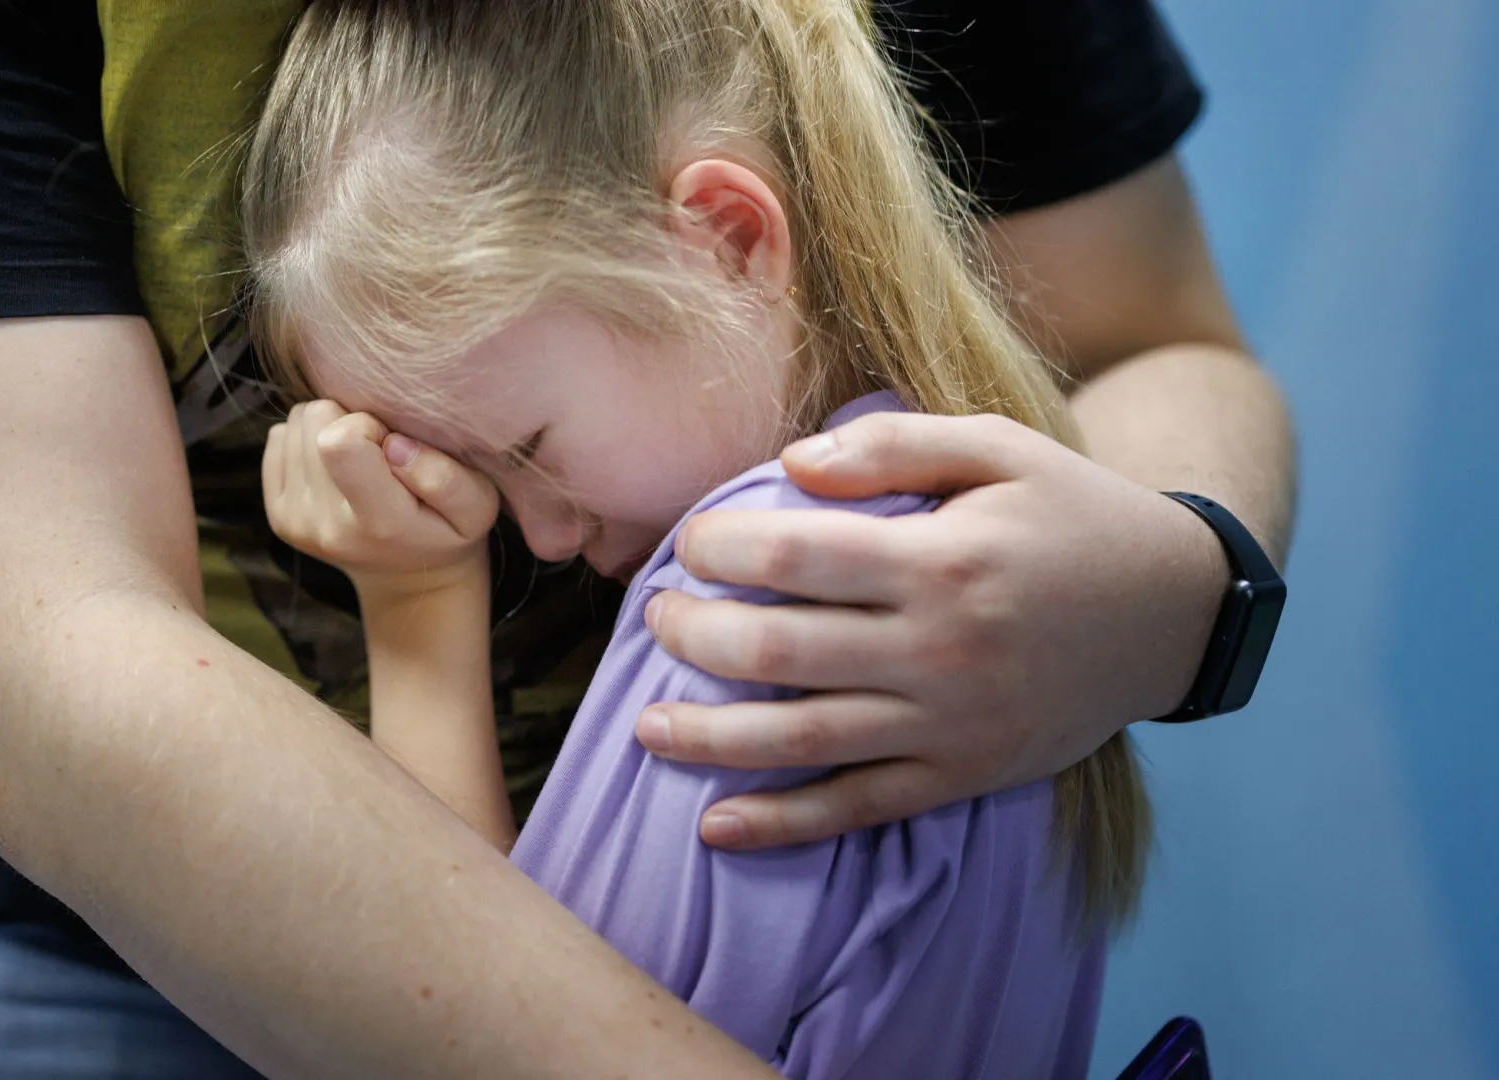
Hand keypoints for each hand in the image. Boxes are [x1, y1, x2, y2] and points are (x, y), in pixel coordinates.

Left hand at [263, 400, 499, 602]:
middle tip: (379, 452)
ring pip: (294, 423)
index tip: (392, 443)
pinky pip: (279, 439)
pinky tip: (338, 469)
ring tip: (360, 460)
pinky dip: (307, 442)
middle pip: (313, 420)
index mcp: (377, 521)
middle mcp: (326, 526)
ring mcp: (296, 522)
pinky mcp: (278, 516)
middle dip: (347, 420)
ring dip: (327, 429)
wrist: (409, 580)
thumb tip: (394, 445)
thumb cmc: (449, 532)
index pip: (339, 441)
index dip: (367, 423)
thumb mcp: (477, 507)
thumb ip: (445, 478)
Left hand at [636, 411, 1228, 848]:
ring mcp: (948, 725)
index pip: (792, 556)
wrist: (1176, 613)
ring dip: (710, 738)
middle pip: (778, 651)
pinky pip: (858, 809)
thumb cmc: (1073, 516)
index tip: (690, 543)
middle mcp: (937, 650)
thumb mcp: (1000, 448)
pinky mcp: (961, 777)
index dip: (717, 548)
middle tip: (657, 617)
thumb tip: (790, 464)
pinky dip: (783, 824)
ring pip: (802, 740)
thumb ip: (893, 444)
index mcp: (941, 560)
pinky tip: (716, 827)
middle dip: (694, 636)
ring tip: (646, 727)